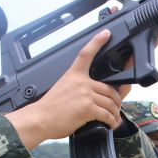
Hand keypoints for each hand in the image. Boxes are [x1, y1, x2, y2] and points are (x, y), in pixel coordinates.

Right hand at [6, 29, 123, 149]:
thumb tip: (93, 95)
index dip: (97, 42)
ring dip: (115, 113)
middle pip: (109, 88)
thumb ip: (78, 88)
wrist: (40, 119)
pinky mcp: (88, 108)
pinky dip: (112, 121)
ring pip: (111, 103)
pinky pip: (107, 114)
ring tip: (114, 119)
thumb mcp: (63, 88)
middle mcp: (81, 82)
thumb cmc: (50, 108)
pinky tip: (111, 124)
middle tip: (116, 108)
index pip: (86, 54)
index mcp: (74, 75)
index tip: (106, 34)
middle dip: (117, 100)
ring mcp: (85, 94)